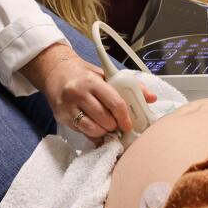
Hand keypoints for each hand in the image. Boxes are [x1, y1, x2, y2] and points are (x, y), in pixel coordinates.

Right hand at [40, 52, 156, 138]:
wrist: (55, 72)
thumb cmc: (84, 75)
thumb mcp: (106, 74)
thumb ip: (130, 86)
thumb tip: (152, 98)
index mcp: (92, 81)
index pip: (114, 103)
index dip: (124, 117)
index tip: (128, 125)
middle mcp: (78, 93)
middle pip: (104, 118)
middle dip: (115, 126)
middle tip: (118, 125)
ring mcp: (68, 107)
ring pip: (93, 129)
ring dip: (104, 132)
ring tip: (107, 127)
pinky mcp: (61, 117)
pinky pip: (82, 132)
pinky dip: (93, 135)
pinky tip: (97, 130)